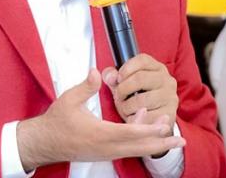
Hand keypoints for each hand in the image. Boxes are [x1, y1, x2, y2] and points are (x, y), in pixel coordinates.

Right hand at [16, 69, 184, 170]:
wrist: (45, 142)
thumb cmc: (56, 121)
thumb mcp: (69, 100)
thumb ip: (86, 86)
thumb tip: (98, 72)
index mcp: (99, 133)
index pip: (130, 132)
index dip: (149, 128)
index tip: (164, 122)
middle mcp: (106, 147)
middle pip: (140, 147)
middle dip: (161, 142)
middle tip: (181, 139)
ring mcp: (106, 153)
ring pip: (136, 151)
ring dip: (154, 145)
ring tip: (172, 139)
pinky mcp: (104, 154)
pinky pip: (128, 150)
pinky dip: (141, 144)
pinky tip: (147, 134)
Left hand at [102, 54, 178, 128]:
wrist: (151, 120)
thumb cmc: (137, 99)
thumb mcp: (123, 84)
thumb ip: (112, 76)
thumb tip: (110, 77)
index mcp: (156, 68)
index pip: (142, 60)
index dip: (126, 69)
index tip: (118, 79)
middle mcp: (167, 80)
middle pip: (140, 78)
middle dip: (123, 89)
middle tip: (118, 96)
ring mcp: (170, 97)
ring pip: (142, 100)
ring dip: (127, 106)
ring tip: (125, 108)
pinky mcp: (170, 114)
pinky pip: (147, 116)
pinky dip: (135, 119)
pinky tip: (133, 117)